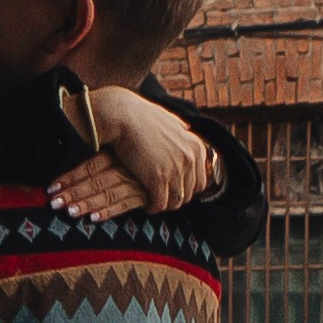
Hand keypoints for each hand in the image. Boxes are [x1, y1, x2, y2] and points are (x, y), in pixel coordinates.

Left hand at [51, 154, 149, 219]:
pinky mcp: (147, 196)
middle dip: (73, 193)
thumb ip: (98, 156)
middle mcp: (125, 167)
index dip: (70, 177)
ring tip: (70, 212)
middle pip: (95, 181)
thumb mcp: (119, 150)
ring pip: (108, 193)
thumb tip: (68, 163)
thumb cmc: (138, 156)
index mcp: (116, 154)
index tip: (52, 188)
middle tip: (54, 203)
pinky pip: (126, 204)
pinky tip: (94, 218)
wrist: (171, 162)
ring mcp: (136, 182)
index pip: (89, 166)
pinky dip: (109, 211)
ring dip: (87, 203)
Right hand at [84, 87, 218, 212]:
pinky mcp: (159, 178)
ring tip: (152, 202)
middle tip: (161, 198)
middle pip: (189, 193)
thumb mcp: (170, 119)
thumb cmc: (141, 116)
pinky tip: (145, 204)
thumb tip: (187, 129)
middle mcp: (190, 159)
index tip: (171, 190)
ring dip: (164, 204)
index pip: (200, 182)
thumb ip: (182, 128)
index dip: (185, 189)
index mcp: (195, 147)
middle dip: (175, 198)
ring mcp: (176, 170)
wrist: (123, 115)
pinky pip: (160, 204)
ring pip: (175, 201)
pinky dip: (153, 207)